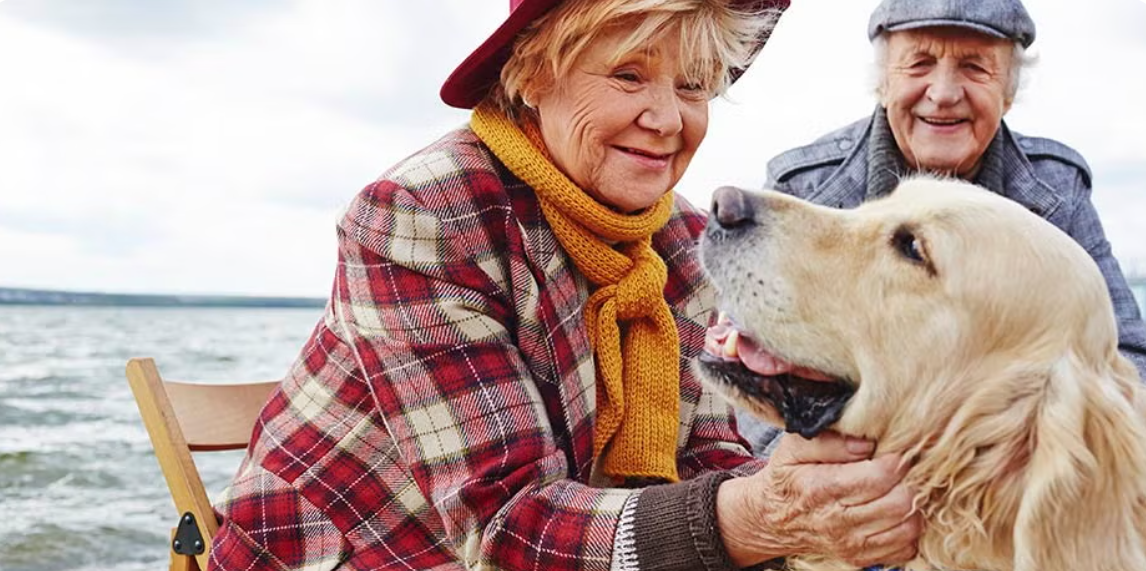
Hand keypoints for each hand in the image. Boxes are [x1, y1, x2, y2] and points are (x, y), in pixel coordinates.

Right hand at [717, 431, 921, 567]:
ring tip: (899, 488)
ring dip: (912, 505)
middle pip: (900, 503)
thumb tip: (867, 444)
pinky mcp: (861, 559)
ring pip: (908, 527)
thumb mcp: (794, 448)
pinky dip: (907, 529)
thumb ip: (829, 441)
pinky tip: (893, 512)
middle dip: (909, 481)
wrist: (771, 520)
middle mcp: (837, 521)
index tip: (895, 450)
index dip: (896, 460)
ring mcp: (850, 544)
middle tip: (901, 469)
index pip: (880, 477)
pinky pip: (905, 548)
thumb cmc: (788, 478)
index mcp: (821, 488)